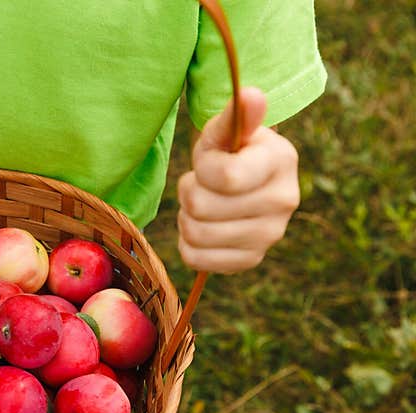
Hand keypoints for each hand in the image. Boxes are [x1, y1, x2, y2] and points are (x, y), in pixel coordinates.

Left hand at [177, 86, 300, 272]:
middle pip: (201, 207)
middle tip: (201, 185)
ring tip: (202, 204)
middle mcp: (283, 202)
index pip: (225, 177)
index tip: (209, 161)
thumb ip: (234, 116)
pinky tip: (203, 227)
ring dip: (187, 217)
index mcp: (280, 162)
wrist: (244, 184)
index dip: (202, 168)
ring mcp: (269, 236)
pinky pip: (196, 259)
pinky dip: (188, 244)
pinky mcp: (250, 260)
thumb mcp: (227, 131)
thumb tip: (250, 95)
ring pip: (195, 233)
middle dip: (190, 191)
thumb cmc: (230, 152)